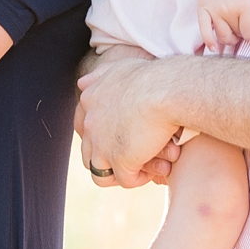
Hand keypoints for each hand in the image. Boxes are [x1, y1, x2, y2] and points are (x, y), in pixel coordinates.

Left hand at [76, 55, 182, 188]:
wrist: (167, 88)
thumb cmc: (153, 75)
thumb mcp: (120, 68)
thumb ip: (100, 76)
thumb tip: (82, 83)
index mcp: (90, 100)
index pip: (83, 127)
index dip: (100, 137)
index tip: (119, 137)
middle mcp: (91, 124)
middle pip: (88, 154)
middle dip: (108, 159)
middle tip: (133, 156)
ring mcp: (102, 145)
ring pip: (100, 172)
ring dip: (121, 172)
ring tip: (143, 167)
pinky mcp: (120, 160)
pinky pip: (126, 181)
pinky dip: (140, 178)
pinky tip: (157, 169)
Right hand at [193, 0, 249, 52]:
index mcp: (245, 3)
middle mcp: (229, 9)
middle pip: (238, 35)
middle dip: (243, 32)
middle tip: (244, 21)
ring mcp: (214, 11)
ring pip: (223, 37)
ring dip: (230, 38)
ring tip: (234, 28)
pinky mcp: (203, 11)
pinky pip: (205, 32)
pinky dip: (210, 42)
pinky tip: (214, 48)